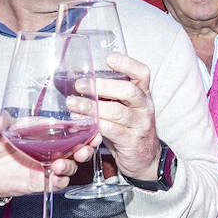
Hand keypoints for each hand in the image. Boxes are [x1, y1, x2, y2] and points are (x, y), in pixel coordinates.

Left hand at [0, 113, 77, 199]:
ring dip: (71, 165)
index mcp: (39, 130)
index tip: (89, 129)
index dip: (80, 128)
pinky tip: (56, 179)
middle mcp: (46, 147)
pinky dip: (60, 181)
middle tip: (83, 150)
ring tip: (60, 166)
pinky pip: (56, 183)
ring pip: (69, 165)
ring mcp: (44, 165)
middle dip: (84, 148)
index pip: (65, 127)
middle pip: (74, 147)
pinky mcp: (38, 182)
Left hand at [69, 52, 160, 180]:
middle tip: (80, 85)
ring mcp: (140, 124)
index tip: (108, 59)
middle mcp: (144, 107)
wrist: (144, 158)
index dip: (127, 64)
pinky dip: (93, 124)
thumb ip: (105, 94)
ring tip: (72, 103)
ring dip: (91, 106)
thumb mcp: (121, 107)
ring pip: (116, 111)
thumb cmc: (128, 128)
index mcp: (143, 93)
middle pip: (128, 91)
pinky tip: (79, 121)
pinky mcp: (131, 140)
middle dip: (102, 86)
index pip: (142, 73)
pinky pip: (111, 130)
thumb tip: (77, 75)